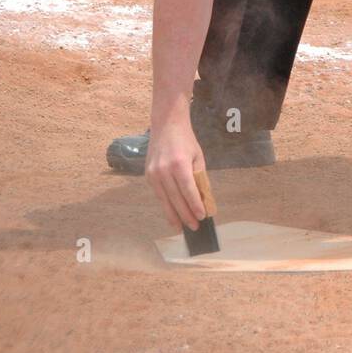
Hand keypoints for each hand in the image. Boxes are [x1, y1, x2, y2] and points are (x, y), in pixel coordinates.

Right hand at [145, 115, 205, 231]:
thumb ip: (199, 178)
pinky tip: (172, 213)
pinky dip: (165, 204)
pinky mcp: (148, 174)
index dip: (195, 206)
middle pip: (176, 199)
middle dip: (185, 215)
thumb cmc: (186, 140)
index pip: (188, 191)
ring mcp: (154, 173)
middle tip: (194, 228)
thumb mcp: (198, 157)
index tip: (202, 217)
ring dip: (173, 215)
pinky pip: (158, 194)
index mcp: (179, 164)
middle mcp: (164, 170)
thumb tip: (203, 200)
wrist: (166, 124)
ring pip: (164, 200)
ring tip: (181, 227)